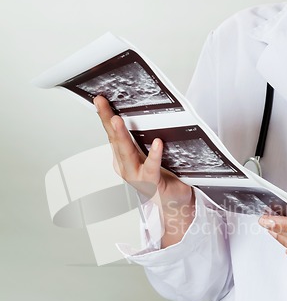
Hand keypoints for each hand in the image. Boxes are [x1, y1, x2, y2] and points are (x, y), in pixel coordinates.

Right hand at [94, 95, 194, 246]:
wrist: (173, 201)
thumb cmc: (161, 176)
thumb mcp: (147, 153)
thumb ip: (142, 137)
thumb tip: (143, 110)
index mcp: (123, 157)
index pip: (112, 133)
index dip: (105, 115)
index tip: (99, 99)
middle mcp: (125, 166)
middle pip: (114, 140)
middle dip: (107, 120)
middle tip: (101, 103)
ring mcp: (136, 175)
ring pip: (126, 153)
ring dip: (121, 136)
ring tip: (117, 120)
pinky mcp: (151, 182)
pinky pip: (151, 168)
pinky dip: (154, 156)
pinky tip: (158, 143)